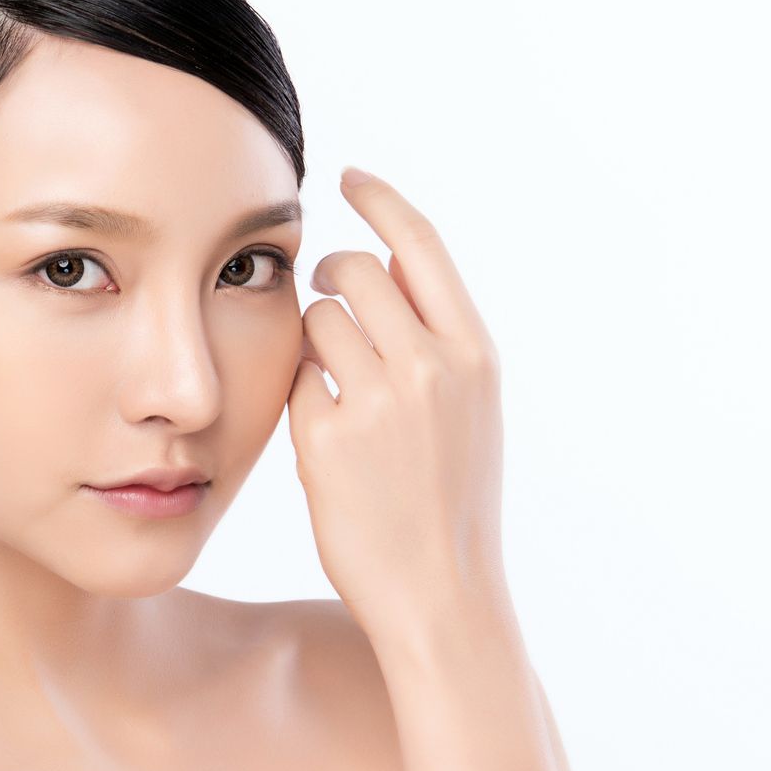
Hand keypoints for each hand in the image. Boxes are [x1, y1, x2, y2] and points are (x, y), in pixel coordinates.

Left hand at [287, 166, 506, 640]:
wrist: (442, 593)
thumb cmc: (452, 498)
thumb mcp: (473, 409)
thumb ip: (437, 338)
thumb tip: (387, 268)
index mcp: (475, 353)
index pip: (420, 243)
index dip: (380, 200)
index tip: (349, 178)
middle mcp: (431, 367)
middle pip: (353, 268)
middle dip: (330, 274)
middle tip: (324, 295)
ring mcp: (377, 402)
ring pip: (315, 318)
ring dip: (313, 337)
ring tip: (335, 382)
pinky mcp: (324, 438)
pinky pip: (296, 378)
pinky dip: (304, 392)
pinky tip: (326, 432)